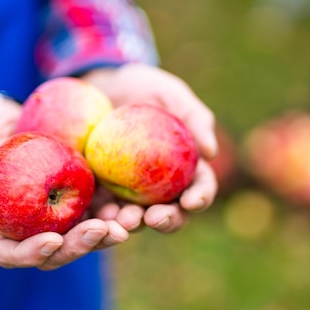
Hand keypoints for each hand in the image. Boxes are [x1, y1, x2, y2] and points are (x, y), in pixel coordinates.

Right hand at [0, 94, 128, 269]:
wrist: (7, 117)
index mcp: (0, 225)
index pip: (11, 252)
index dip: (30, 253)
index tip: (52, 240)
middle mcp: (32, 227)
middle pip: (56, 251)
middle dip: (80, 246)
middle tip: (102, 231)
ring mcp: (59, 214)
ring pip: (84, 235)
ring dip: (107, 233)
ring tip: (128, 223)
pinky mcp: (81, 197)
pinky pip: (101, 209)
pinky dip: (117, 210)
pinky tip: (135, 204)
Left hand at [83, 63, 218, 232]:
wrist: (100, 85)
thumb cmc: (143, 87)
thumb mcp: (169, 92)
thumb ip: (194, 116)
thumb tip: (210, 151)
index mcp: (187, 167)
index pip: (200, 187)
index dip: (199, 198)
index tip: (191, 201)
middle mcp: (162, 187)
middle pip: (172, 213)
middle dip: (167, 221)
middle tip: (155, 218)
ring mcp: (131, 193)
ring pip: (138, 218)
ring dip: (133, 224)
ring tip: (124, 220)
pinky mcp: (102, 191)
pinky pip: (104, 210)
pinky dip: (104, 217)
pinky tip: (99, 216)